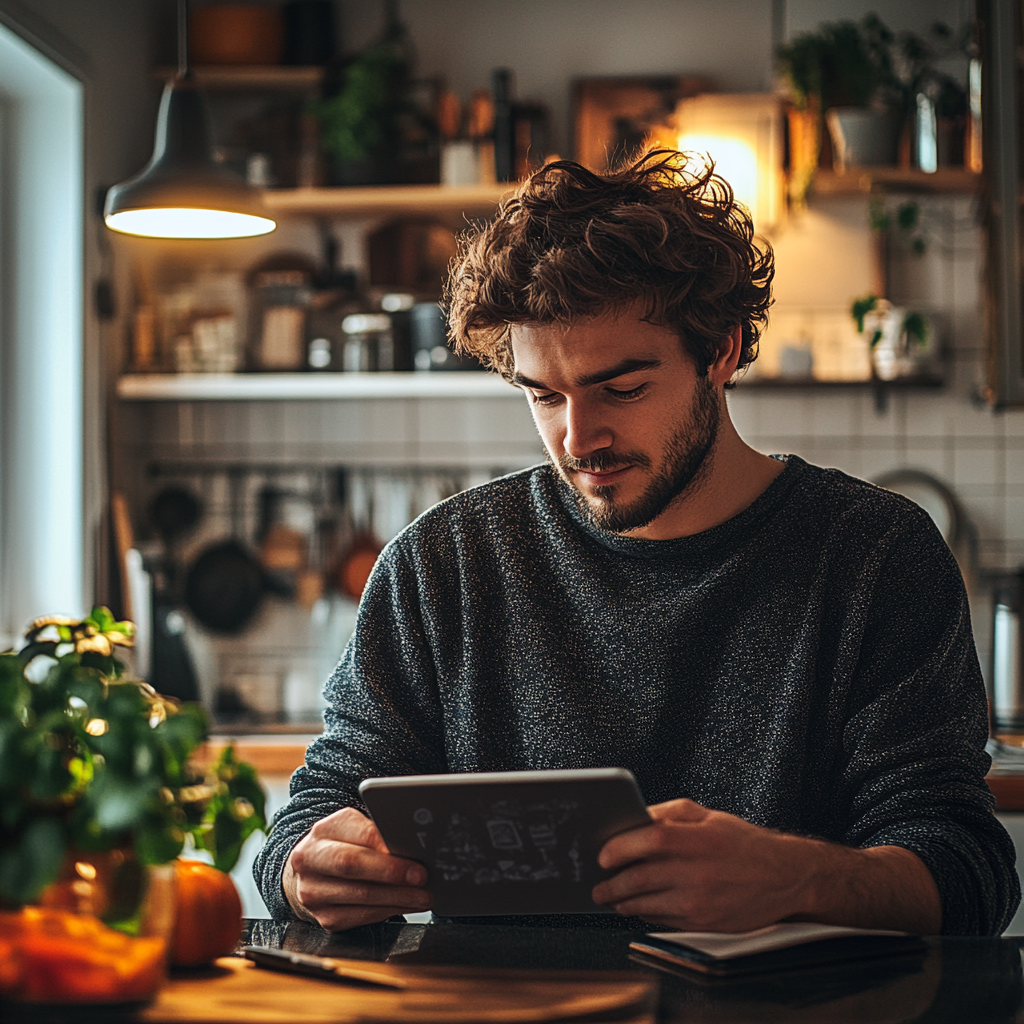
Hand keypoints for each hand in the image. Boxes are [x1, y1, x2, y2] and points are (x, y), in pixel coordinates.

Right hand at [284, 806, 430, 930]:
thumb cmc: (344, 845)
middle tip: (421, 878)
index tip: (415, 858)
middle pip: (353, 865)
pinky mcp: (324, 917)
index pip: (361, 835)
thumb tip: (414, 847)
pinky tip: (407, 905)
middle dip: (392, 873)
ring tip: (423, 895)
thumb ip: (378, 834)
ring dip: (398, 897)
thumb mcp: (356, 828)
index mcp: (323, 830)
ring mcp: (314, 892)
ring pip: (361, 896)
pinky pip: (362, 917)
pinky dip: (390, 911)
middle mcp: (311, 860)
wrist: (314, 870)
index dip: (389, 848)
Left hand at [591, 799, 941, 933]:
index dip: (622, 846)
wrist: (785, 877)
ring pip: (648, 904)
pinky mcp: (704, 923)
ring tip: (611, 896)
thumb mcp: (709, 816)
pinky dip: (645, 913)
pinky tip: (638, 906)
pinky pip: (663, 919)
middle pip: (642, 878)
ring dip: (623, 901)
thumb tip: (635, 818)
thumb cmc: (743, 843)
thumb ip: (670, 814)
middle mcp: (700, 872)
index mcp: (700, 840)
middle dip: (612, 883)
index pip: (651, 840)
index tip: (603, 853)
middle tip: (597, 884)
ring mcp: (701, 902)